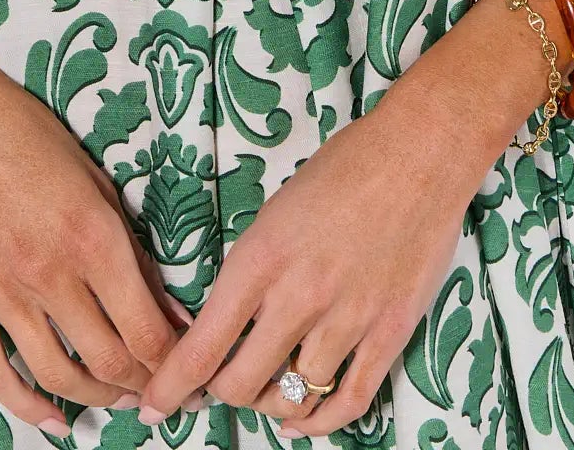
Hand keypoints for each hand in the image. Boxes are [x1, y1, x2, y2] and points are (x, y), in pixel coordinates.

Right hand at [0, 35, 194, 435]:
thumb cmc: (27, 134)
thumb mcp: (97, 180)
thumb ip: (133, 249)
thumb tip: (171, 310)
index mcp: (92, 237)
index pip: (146, 330)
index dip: (175, 364)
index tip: (189, 372)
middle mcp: (50, 273)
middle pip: (108, 361)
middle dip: (144, 387)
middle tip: (161, 392)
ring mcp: (2, 293)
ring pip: (58, 376)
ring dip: (96, 399)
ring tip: (118, 400)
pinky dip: (28, 406)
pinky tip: (53, 418)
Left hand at [134, 58, 523, 436]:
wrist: (419, 152)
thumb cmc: (345, 167)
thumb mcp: (275, 209)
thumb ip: (253, 268)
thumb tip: (229, 318)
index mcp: (260, 258)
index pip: (203, 344)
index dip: (172, 385)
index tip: (154, 404)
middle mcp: (299, 296)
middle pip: (242, 384)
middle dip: (222, 394)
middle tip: (220, 386)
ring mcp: (348, 319)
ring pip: (293, 399)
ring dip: (272, 405)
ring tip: (267, 392)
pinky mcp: (390, 332)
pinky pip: (350, 401)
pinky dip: (321, 422)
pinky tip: (306, 417)